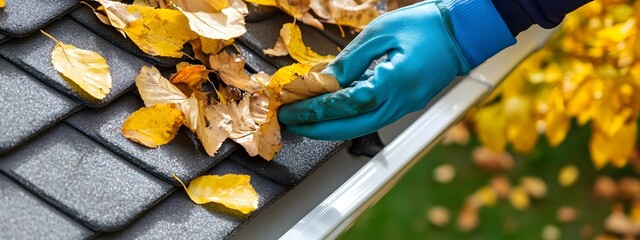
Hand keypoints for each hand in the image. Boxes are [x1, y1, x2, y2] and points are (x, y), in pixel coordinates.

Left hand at [278, 0, 469, 139]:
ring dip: (332, 127)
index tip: (294, 109)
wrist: (463, 33)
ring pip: (363, 127)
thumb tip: (326, 79)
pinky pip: (373, 118)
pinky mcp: (406, 104)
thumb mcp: (382, 32)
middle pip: (353, 127)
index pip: (348, 104)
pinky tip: (332, 113)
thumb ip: (352, 59)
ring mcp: (405, 107)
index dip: (317, 108)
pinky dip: (349, 118)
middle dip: (319, 128)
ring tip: (307, 121)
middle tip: (293, 123)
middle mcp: (401, 102)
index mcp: (395, 82)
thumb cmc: (427, 26)